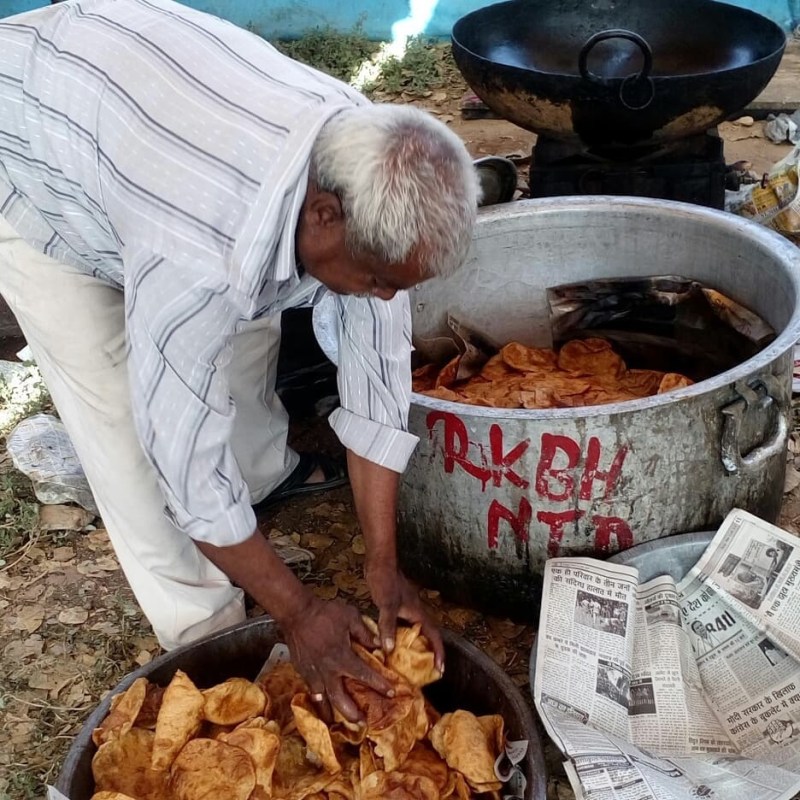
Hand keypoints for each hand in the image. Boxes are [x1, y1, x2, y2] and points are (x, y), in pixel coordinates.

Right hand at [281, 596, 393, 722]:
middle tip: (362, 723)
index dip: (379, 685)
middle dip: (352, 713)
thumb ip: (364, 632)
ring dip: (331, 713)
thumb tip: (378, 645)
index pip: (364, 675)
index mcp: (342, 658)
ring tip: (337, 723)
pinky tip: (320, 702)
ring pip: (322, 700)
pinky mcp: (302, 671)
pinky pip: (311, 690)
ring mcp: (313, 673)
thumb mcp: (350, 616)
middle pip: (341, 699)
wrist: (296, 612)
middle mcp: (328, 670)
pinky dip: (317, 699)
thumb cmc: (324, 613)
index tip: (391, 693)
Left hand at [366, 564, 444, 673]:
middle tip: (425, 672)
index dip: (439, 653)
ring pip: (413, 632)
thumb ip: (388, 626)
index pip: (434, 636)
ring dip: (413, 646)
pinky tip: (390, 644)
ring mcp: (406, 609)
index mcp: (418, 613)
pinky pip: (402, 626)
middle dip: (428, 653)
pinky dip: (399, 637)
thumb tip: (389, 650)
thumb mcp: (387, 604)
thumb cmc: (386, 580)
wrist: (380, 562)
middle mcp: (415, 612)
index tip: (441, 669)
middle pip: (427, 636)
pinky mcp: (396, 606)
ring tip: (408, 664)